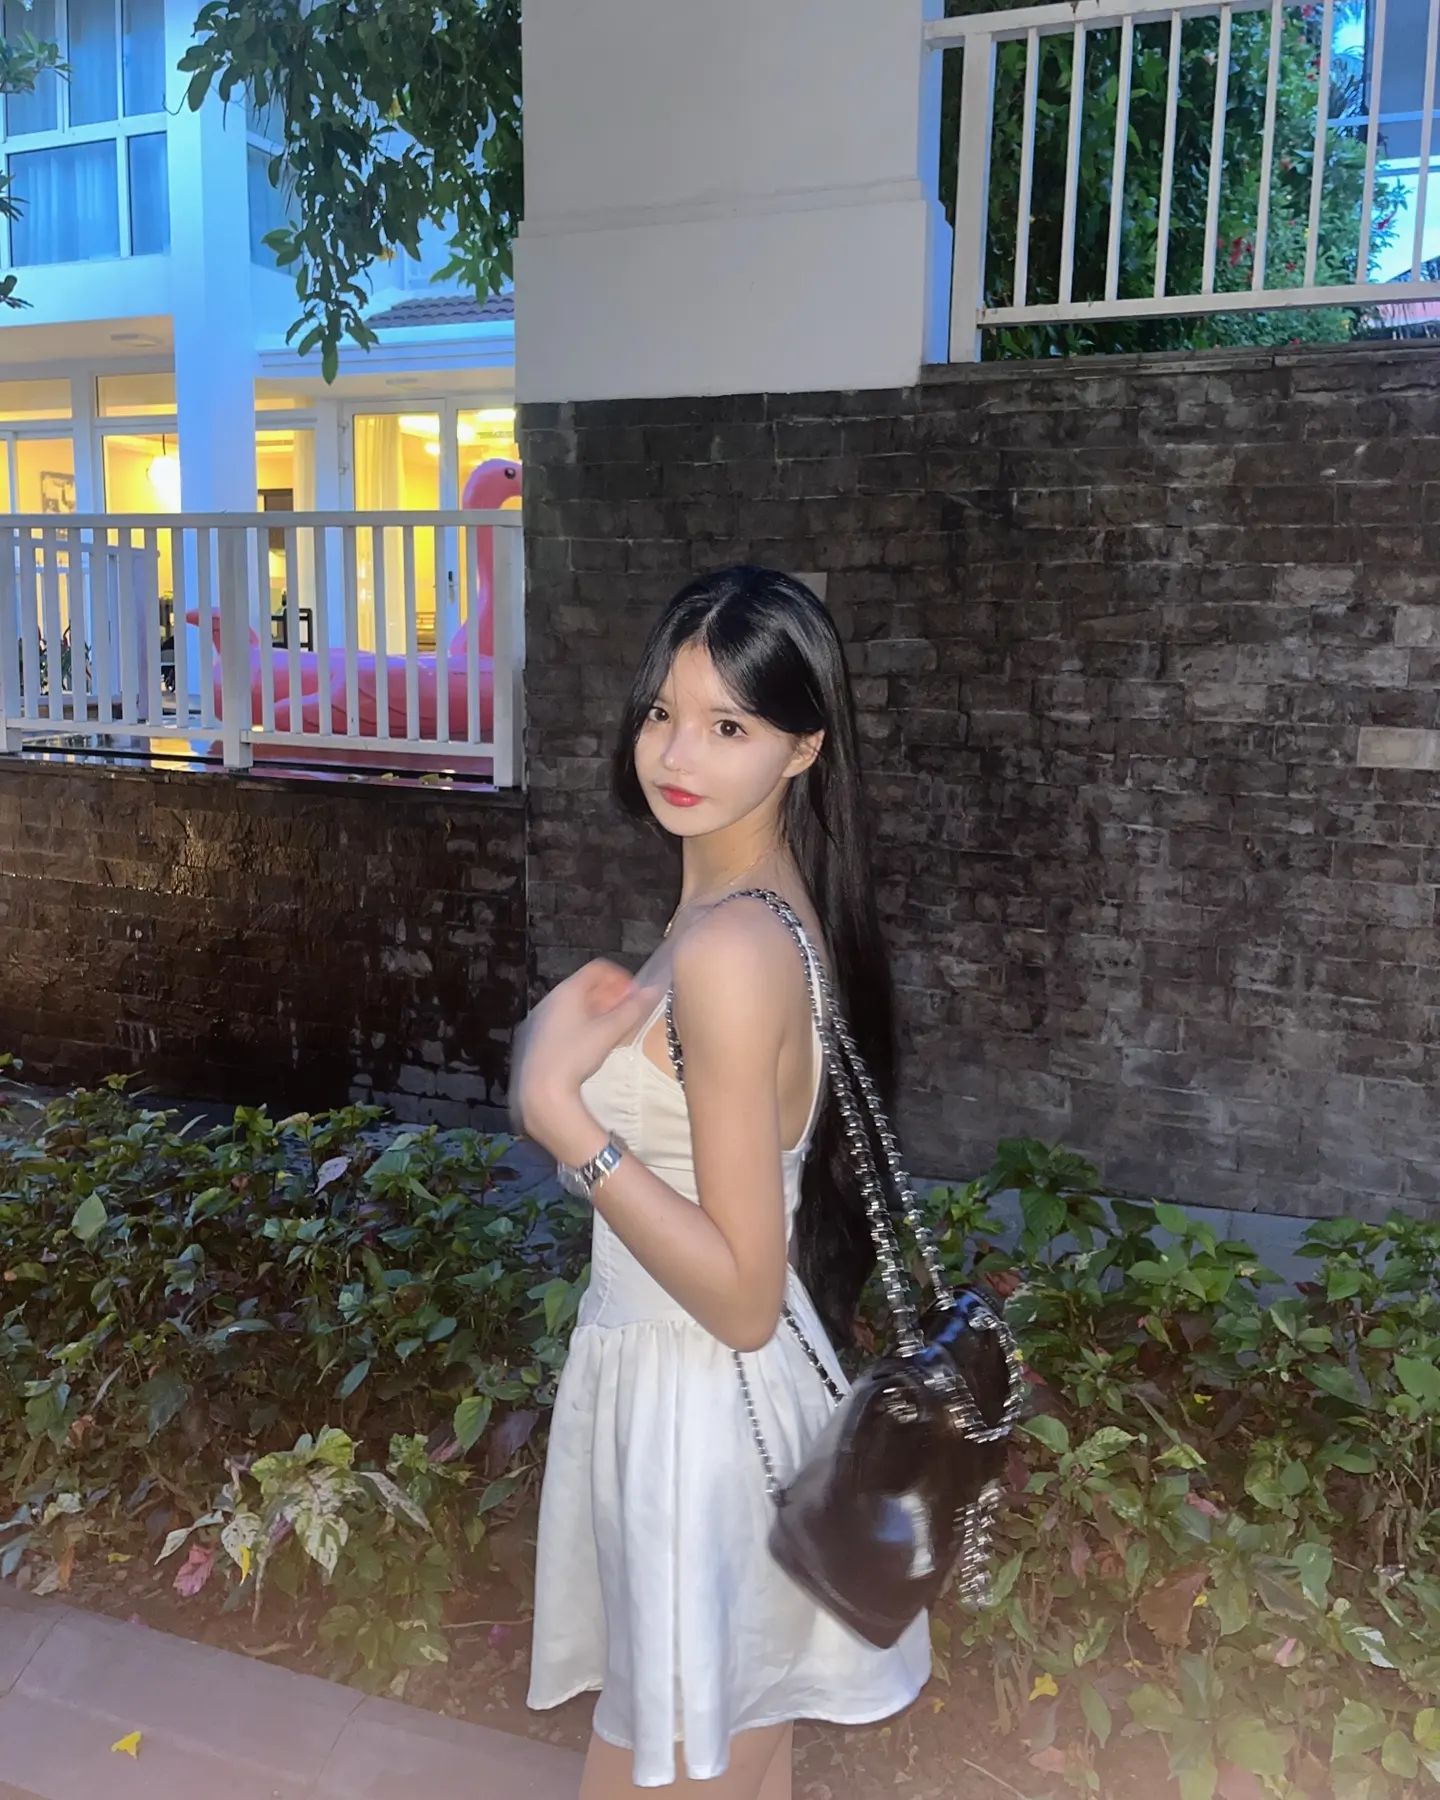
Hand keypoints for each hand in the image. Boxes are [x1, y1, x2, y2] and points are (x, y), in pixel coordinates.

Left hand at [510, 960, 662, 1151]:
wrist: (542, 1088)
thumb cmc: (575, 1055)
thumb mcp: (610, 1031)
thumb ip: (633, 1009)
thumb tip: (653, 990)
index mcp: (568, 991)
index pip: (597, 968)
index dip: (620, 977)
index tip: (635, 994)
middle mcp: (553, 998)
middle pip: (587, 985)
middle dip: (612, 994)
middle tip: (629, 1010)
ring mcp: (545, 1017)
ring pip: (578, 1003)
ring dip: (600, 1008)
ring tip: (616, 1026)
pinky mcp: (542, 1035)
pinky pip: (568, 1018)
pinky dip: (586, 1021)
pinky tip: (596, 1039)